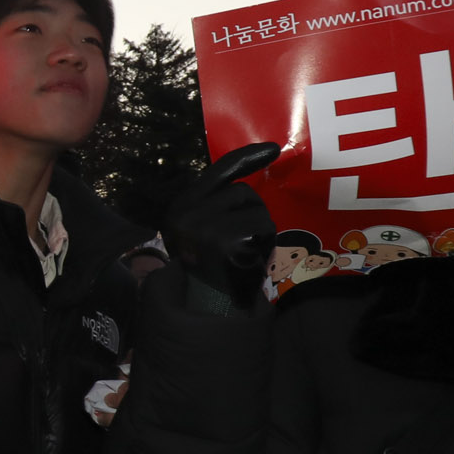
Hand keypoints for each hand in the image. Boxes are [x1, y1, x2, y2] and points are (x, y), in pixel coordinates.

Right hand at [161, 142, 279, 310]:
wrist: (207, 305)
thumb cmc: (211, 264)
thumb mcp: (201, 227)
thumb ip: (217, 200)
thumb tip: (254, 162)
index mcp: (180, 208)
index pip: (219, 171)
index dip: (248, 157)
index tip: (273, 149)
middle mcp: (188, 215)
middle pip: (241, 192)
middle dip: (250, 212)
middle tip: (239, 241)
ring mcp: (207, 228)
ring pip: (255, 209)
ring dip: (259, 229)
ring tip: (244, 251)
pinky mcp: (229, 242)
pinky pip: (263, 228)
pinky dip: (264, 243)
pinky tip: (249, 259)